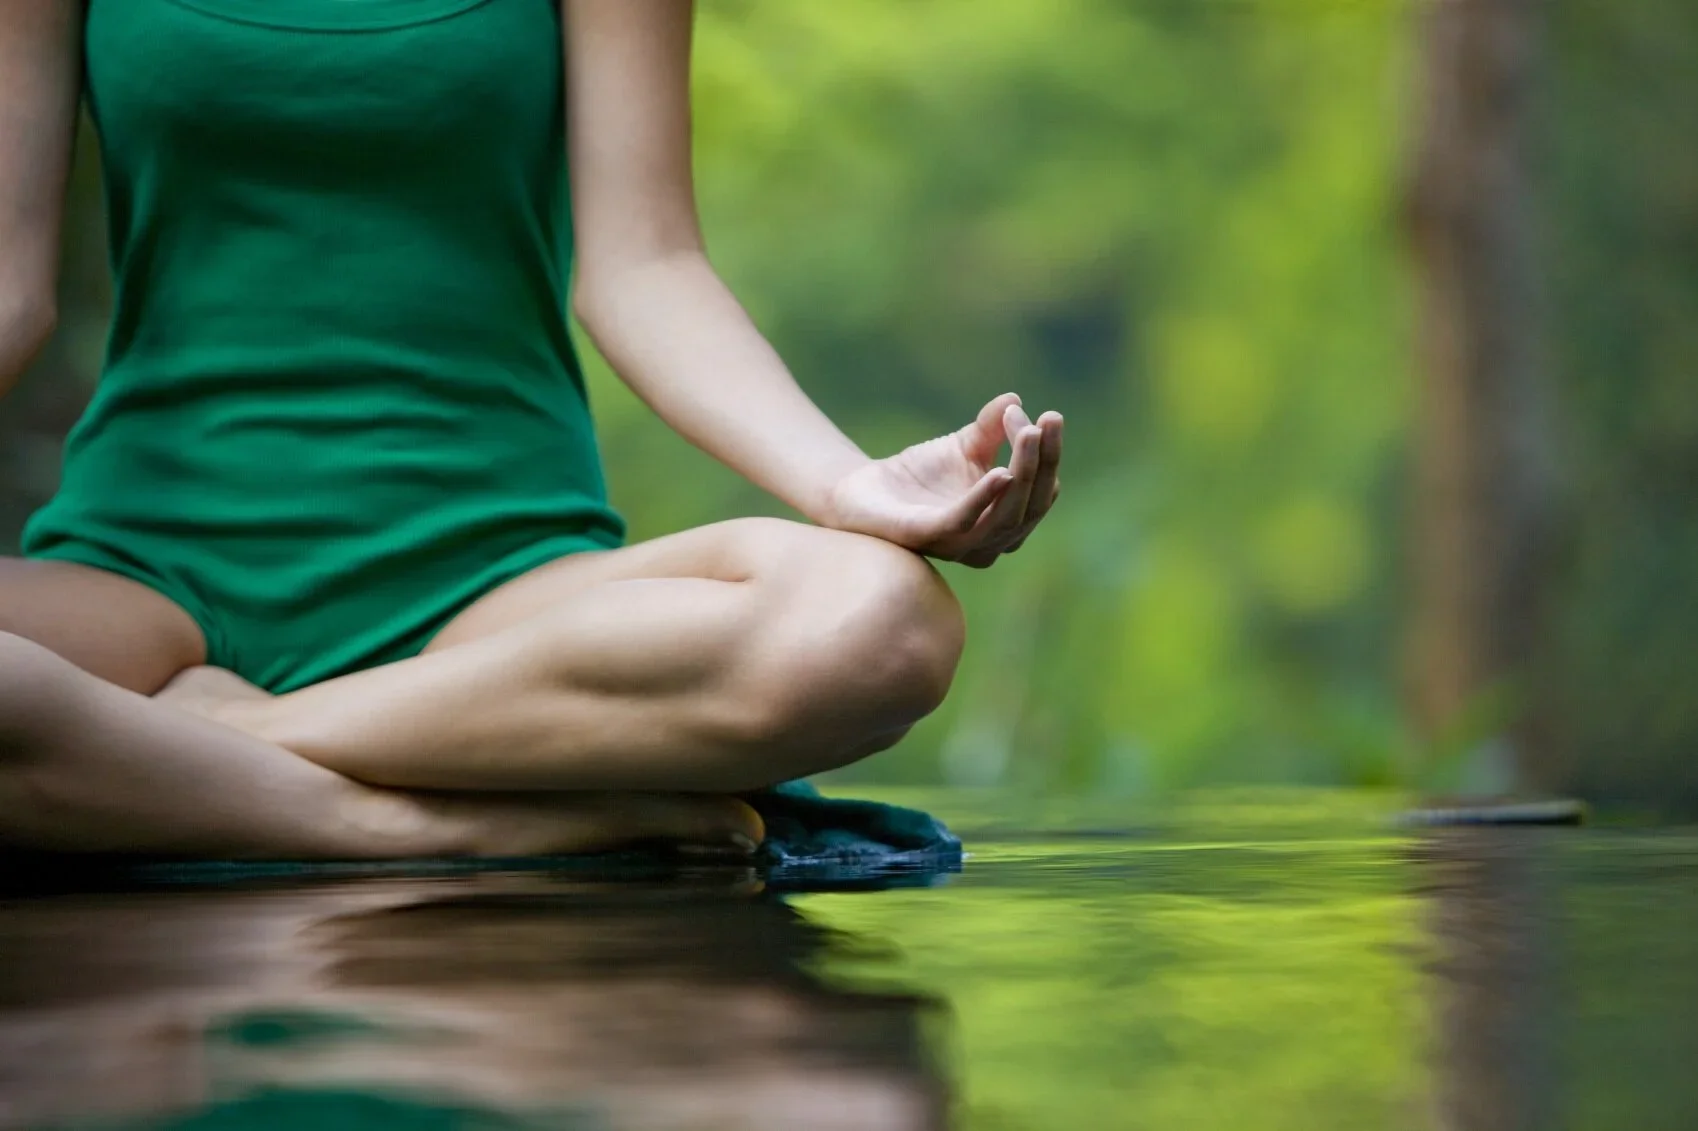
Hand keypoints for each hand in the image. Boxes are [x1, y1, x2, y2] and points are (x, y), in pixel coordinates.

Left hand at [822, 393, 1062, 567]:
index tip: (1051, 416)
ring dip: (1023, 473)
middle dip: (1043, 462)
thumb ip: (992, 427)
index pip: (1042, 491)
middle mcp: (991, 542)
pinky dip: (985, 498)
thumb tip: (1015, 400)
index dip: (1048, 455)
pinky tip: (1001, 472)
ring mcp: (961, 546)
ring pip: (1006, 515)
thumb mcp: (964, 445)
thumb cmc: (919, 475)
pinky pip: (966, 522)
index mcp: (1006, 522)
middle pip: (1031, 505)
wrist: (863, 491)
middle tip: (1047, 421)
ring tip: (1028, 434)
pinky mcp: (930, 538)